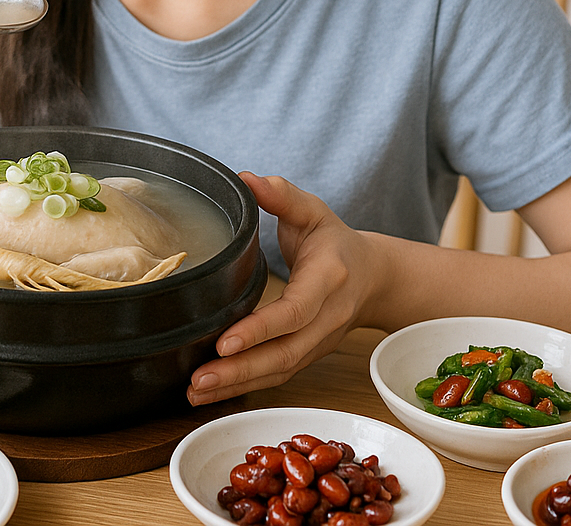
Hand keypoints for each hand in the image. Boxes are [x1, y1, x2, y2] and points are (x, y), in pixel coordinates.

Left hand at [187, 171, 371, 404]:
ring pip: (280, 372)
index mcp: (328, 279)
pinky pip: (278, 376)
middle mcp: (326, 318)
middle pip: (284, 353)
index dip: (260, 330)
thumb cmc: (335, 242)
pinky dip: (245, 387)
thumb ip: (282, 195)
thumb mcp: (313, 211)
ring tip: (195, 392)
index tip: (224, 342)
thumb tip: (246, 178)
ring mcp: (319, 342)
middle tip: (198, 379)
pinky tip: (211, 392)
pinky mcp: (308, 355)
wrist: (374, 277)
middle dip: (241, 370)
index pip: (294, 312)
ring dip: (238, 386)